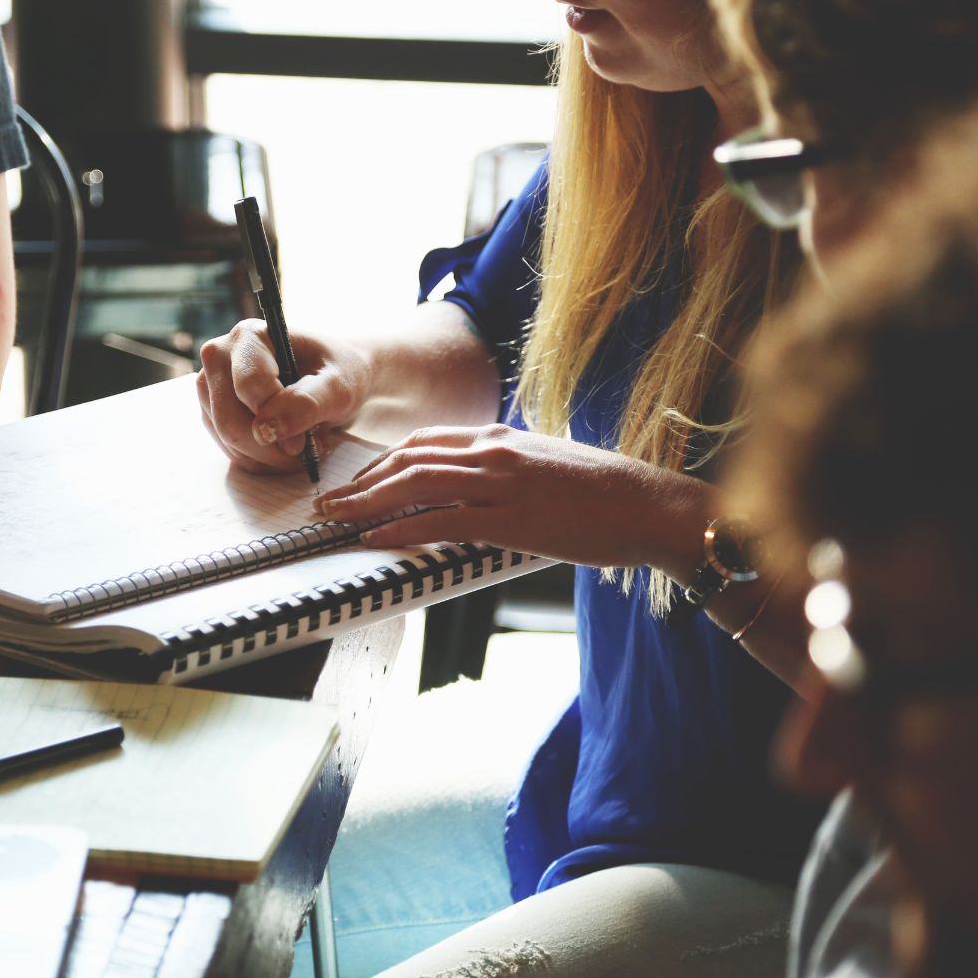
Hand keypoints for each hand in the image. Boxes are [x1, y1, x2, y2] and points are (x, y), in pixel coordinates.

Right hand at [196, 319, 365, 473]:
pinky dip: (261, 460)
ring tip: (302, 446)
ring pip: (228, 441)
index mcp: (249, 336)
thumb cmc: (339, 373)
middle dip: (271, 447)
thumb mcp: (339, 386)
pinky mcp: (214, 413)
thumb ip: (307, 402)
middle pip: (230, 420)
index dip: (277, 420)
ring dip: (268, 456)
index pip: (249, 387)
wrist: (335, 378)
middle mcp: (220, 357)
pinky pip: (230, 451)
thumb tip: (267, 429)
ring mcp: (212, 387)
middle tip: (306, 450)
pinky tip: (285, 449)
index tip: (305, 441)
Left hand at [313, 424, 711, 573]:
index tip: (358, 481)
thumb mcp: (546, 466)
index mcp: (500, 437)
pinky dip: (401, 529)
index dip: (382, 462)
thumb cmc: (605, 493)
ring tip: (336, 519)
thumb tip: (478, 489)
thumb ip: (507, 470)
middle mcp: (493, 451)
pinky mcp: (511, 518)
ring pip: (415, 485)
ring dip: (366, 503)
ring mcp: (500, 482)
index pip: (424, 442)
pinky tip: (375, 539)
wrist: (649, 504)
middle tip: (329, 502)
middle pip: (408, 459)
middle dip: (361, 482)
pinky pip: (441, 521)